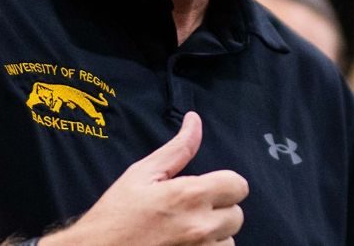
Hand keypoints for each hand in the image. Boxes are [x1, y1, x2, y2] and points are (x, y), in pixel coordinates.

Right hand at [41, 112, 248, 245]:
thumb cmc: (114, 216)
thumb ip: (178, 149)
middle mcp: (200, 227)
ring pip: (229, 241)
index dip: (225, 185)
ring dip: (214, 237)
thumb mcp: (142, 174)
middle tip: (190, 212)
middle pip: (236, 215)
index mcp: (189, 196)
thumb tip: (194, 120)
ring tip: (185, 233)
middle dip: (219, 211)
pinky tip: (184, 245)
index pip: (238, 185)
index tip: (207, 189)